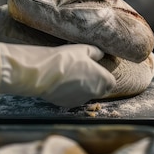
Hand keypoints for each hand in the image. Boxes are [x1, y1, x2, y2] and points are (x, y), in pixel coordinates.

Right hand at [0, 42, 115, 107]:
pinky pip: (73, 98)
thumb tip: (100, 54)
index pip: (111, 83)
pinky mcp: (66, 104)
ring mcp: (80, 101)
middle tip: (85, 71)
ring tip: (71, 75)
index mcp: (102, 80)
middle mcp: (94, 93)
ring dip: (83, 88)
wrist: (42, 73)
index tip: (98, 69)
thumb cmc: (65, 59)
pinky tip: (62, 82)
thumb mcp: (83, 49)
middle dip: (95, 82)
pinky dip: (70, 92)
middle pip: (100, 90)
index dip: (105, 76)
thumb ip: (96, 52)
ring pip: (86, 95)